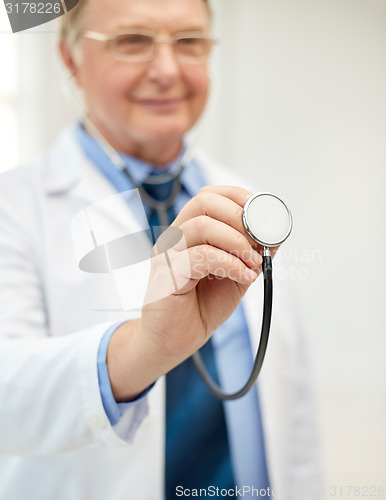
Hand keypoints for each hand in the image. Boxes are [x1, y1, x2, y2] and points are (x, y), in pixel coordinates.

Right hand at [107, 186, 277, 400]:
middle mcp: (174, 237)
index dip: (237, 196)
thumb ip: (251, 255)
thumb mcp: (235, 276)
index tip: (261, 212)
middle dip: (239, 216)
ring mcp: (167, 254)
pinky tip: (244, 277)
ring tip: (253, 262)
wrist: (176, 340)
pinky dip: (230, 264)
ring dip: (237, 241)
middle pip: (203, 202)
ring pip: (202, 226)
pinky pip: (200, 257)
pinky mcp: (166, 275)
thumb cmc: (201, 306)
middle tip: (259, 238)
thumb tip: (275, 235)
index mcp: (188, 232)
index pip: (208, 195)